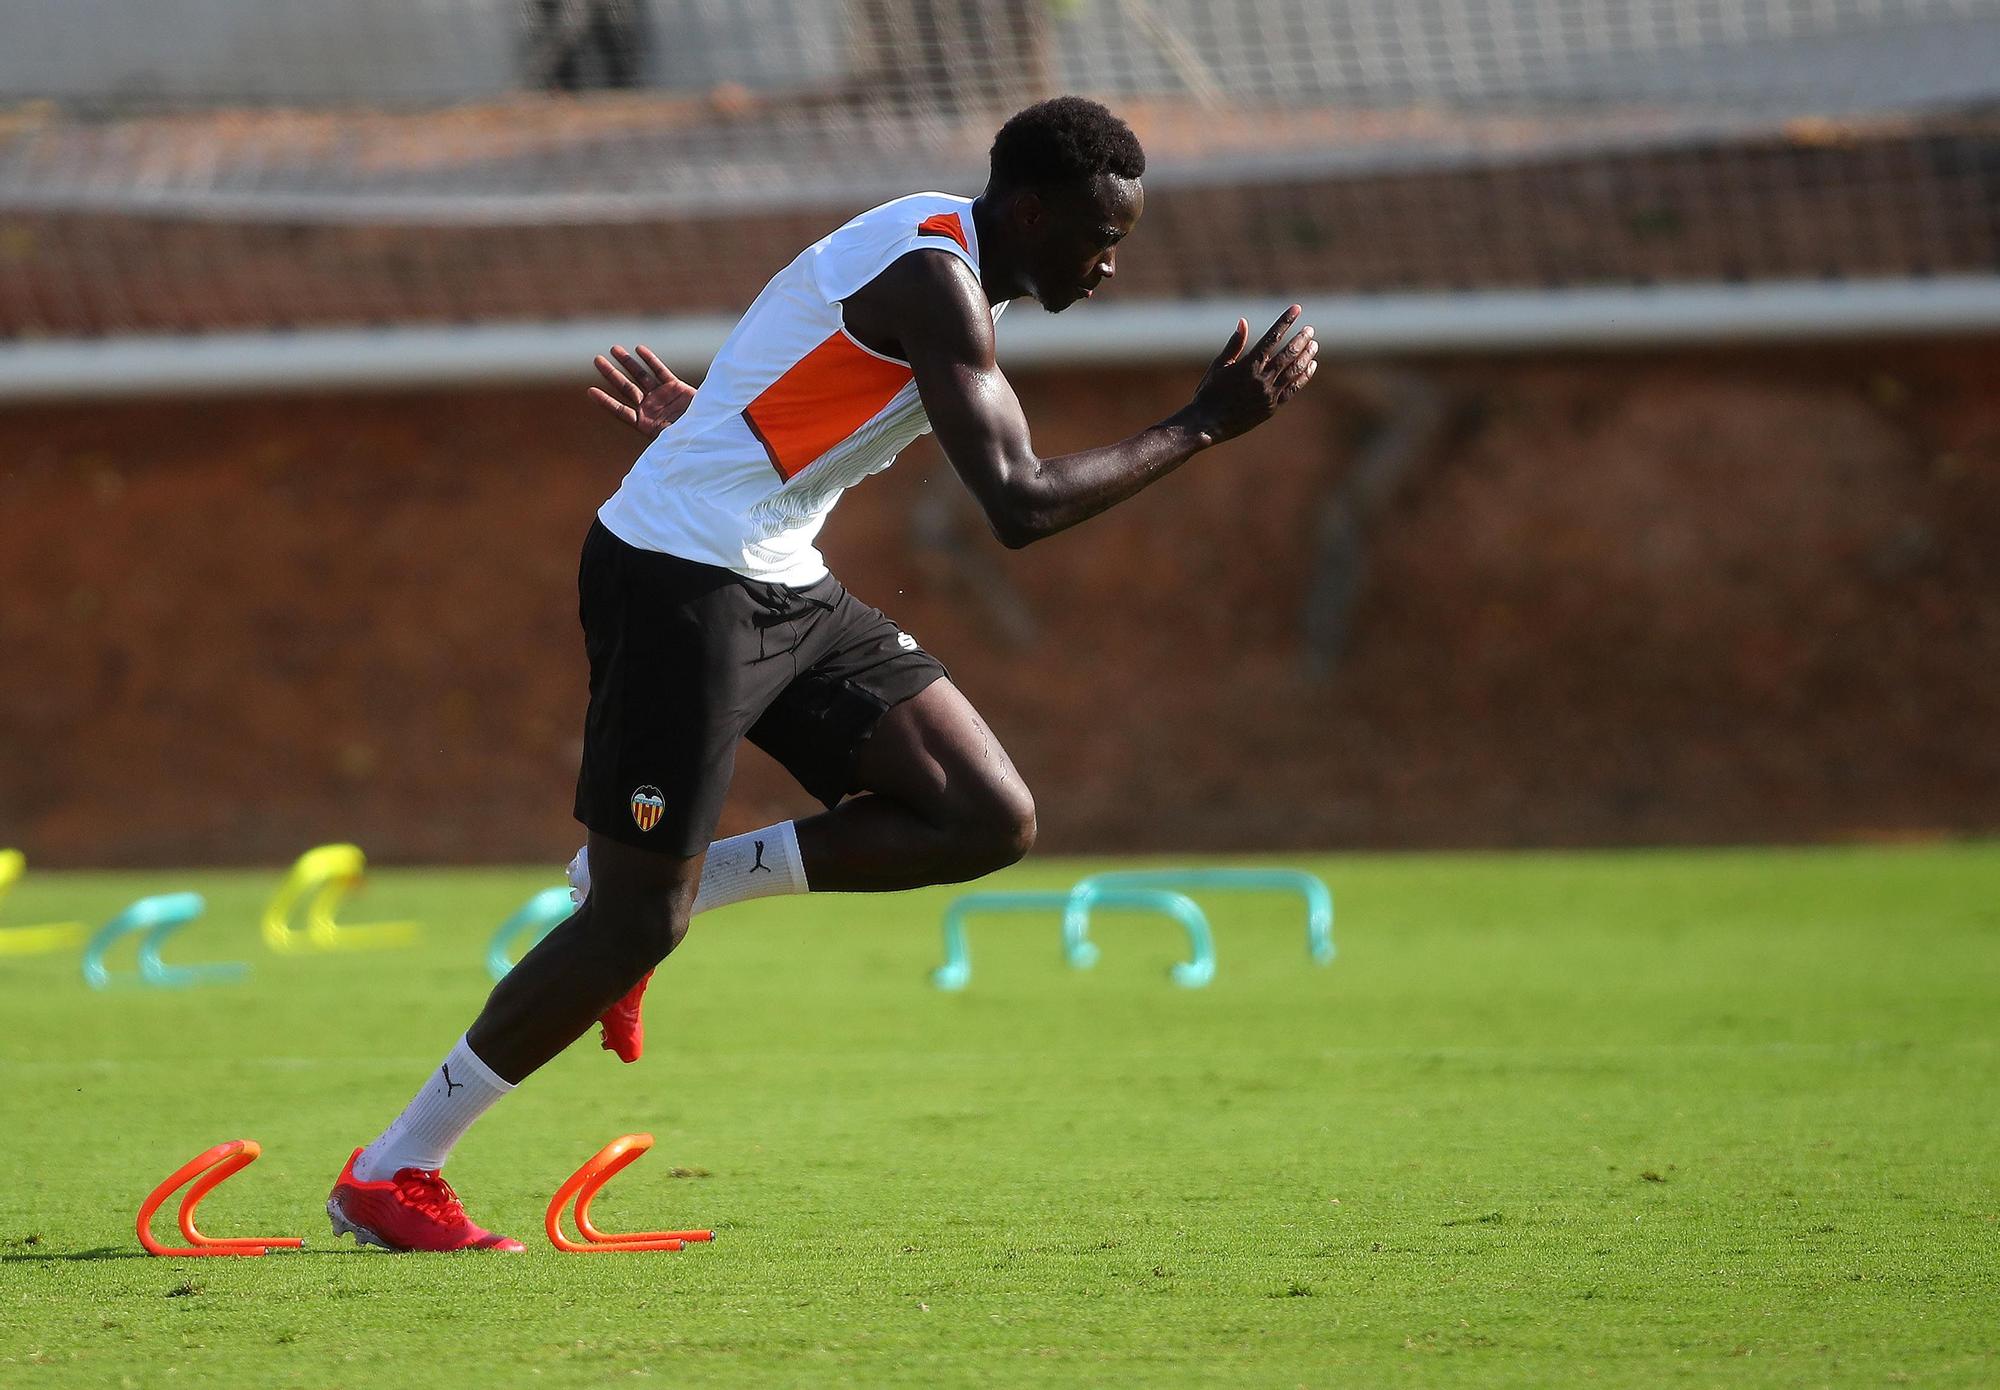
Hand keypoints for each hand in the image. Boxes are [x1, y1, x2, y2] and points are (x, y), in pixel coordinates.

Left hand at [588, 344, 695, 437]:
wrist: (712, 435)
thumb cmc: (692, 443)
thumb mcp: (672, 442)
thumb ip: (661, 436)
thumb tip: (655, 435)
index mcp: (645, 424)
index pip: (620, 411)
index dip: (606, 402)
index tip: (591, 391)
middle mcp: (650, 409)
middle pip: (625, 388)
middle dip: (611, 374)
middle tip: (597, 360)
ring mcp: (662, 397)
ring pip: (640, 376)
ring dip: (627, 363)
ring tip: (614, 349)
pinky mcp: (675, 388)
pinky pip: (660, 371)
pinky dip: (650, 360)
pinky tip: (639, 349)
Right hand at [1184, 305, 1317, 444]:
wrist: (1207, 424)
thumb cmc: (1209, 393)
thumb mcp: (1219, 366)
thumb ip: (1234, 344)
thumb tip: (1243, 321)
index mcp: (1247, 366)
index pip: (1271, 338)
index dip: (1285, 321)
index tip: (1296, 309)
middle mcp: (1260, 379)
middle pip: (1288, 354)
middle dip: (1301, 339)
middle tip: (1310, 329)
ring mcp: (1268, 394)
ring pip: (1294, 371)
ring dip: (1306, 356)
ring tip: (1314, 344)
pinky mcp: (1272, 407)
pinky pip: (1293, 389)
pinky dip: (1303, 376)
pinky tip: (1310, 366)